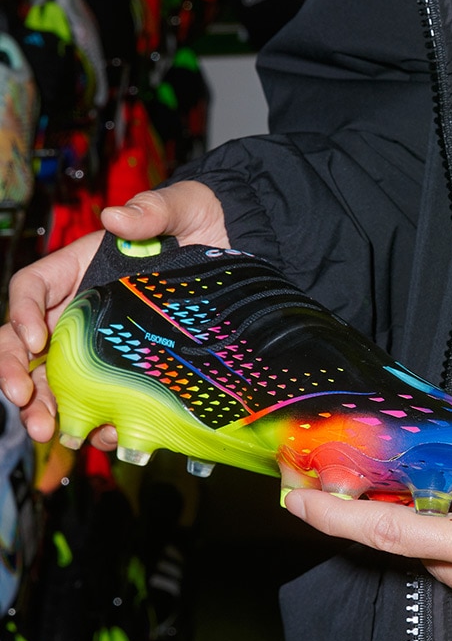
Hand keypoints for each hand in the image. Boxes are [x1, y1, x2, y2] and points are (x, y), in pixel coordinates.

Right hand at [0, 181, 228, 444]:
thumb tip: (116, 218)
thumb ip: (151, 210)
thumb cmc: (201, 221)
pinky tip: (103, 434)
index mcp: (79, 268)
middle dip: (15, 372)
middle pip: (26, 343)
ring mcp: (102, 343)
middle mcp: (80, 309)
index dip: (21, 312)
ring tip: (52, 431)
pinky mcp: (131, 370)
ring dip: (45, 408)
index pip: (31, 288)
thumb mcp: (181, 206)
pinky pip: (101, 399)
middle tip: (22, 400)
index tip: (35, 338)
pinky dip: (96, 419)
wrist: (241, 250)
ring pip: (54, 378)